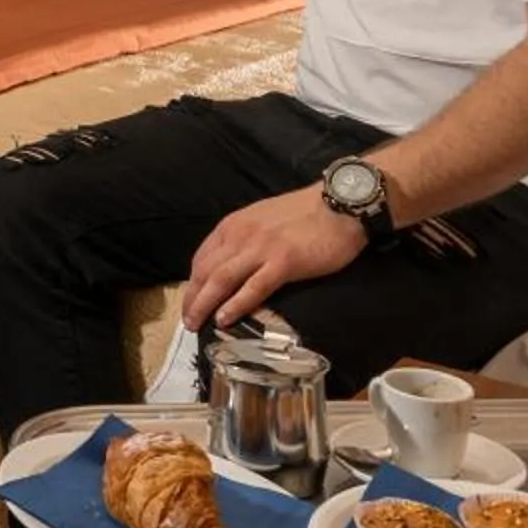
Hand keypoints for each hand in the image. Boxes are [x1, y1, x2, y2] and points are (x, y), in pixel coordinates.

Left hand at [181, 186, 362, 329]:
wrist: (340, 203)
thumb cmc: (306, 212)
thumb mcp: (264, 218)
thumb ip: (246, 237)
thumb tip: (234, 262)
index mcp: (235, 224)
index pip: (203, 256)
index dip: (192, 281)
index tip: (190, 299)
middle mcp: (241, 234)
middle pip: (206, 270)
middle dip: (192, 298)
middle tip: (187, 321)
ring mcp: (261, 248)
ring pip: (221, 280)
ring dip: (204, 304)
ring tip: (196, 324)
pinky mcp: (283, 262)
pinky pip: (253, 288)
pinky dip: (235, 305)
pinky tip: (224, 319)